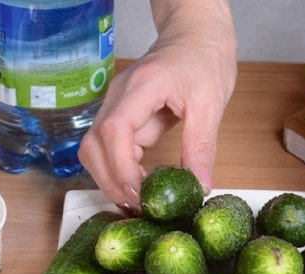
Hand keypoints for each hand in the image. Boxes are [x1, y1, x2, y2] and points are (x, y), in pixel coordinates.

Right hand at [78, 0, 236, 211]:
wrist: (195, 36)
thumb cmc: (204, 60)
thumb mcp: (210, 105)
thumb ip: (202, 147)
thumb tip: (200, 186)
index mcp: (141, 87)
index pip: (115, 131)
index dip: (122, 168)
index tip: (141, 193)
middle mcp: (119, 96)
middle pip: (93, 145)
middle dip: (111, 181)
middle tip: (140, 206)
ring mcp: (116, 105)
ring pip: (94, 149)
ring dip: (110, 178)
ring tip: (138, 201)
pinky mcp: (122, 116)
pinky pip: (109, 148)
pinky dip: (119, 170)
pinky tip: (140, 185)